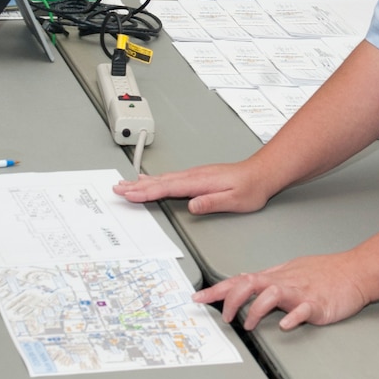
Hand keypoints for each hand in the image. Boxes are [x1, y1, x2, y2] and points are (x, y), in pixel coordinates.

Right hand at [114, 160, 277, 214]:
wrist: (261, 173)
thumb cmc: (250, 188)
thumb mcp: (235, 200)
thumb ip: (212, 202)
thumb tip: (192, 205)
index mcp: (200, 181)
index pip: (168, 187)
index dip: (147, 192)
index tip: (130, 194)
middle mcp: (194, 175)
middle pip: (160, 181)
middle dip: (137, 186)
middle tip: (117, 188)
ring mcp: (194, 174)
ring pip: (163, 178)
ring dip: (142, 182)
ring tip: (125, 184)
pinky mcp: (196, 176)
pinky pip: (170, 177)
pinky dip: (155, 179)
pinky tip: (149, 180)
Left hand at [193, 254, 369, 331]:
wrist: (355, 272)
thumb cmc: (325, 273)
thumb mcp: (291, 271)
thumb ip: (267, 278)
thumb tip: (244, 280)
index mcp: (276, 277)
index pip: (240, 280)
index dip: (217, 290)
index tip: (198, 298)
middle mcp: (284, 282)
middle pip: (250, 284)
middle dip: (232, 299)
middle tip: (225, 316)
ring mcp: (300, 293)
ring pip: (272, 295)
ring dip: (257, 310)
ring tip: (250, 324)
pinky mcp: (318, 304)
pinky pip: (303, 310)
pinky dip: (292, 317)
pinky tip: (285, 325)